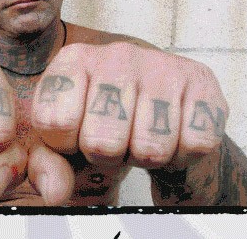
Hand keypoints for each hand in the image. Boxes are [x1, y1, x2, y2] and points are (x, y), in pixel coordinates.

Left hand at [31, 42, 228, 199]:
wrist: (158, 112)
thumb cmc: (100, 123)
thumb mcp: (61, 140)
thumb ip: (45, 164)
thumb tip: (54, 193)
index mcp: (74, 60)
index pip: (55, 122)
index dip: (66, 144)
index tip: (74, 135)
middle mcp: (117, 54)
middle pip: (102, 142)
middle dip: (108, 156)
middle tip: (115, 139)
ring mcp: (161, 65)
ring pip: (150, 149)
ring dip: (145, 157)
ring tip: (141, 135)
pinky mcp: (201, 81)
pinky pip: (194, 144)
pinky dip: (182, 155)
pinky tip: (172, 134)